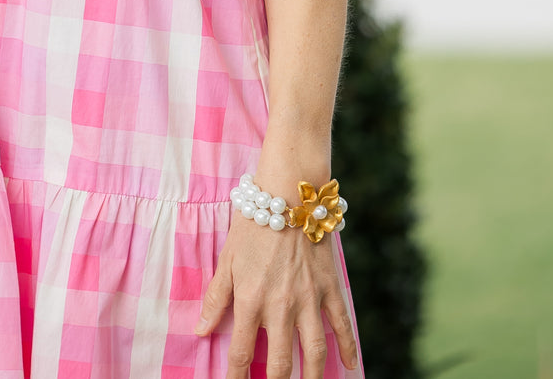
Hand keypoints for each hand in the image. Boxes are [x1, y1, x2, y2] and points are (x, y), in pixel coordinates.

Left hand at [195, 212, 358, 377]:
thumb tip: (201, 331)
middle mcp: (281, 306)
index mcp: (251, 300)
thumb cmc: (252, 225)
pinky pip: (342, 323)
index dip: (237, 377)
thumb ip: (216, 298)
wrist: (287, 193)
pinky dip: (349, 347)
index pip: (242, 353)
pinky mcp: (329, 287)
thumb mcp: (227, 260)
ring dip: (313, 376)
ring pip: (315, 351)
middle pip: (281, 363)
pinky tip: (352, 367)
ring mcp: (309, 299)